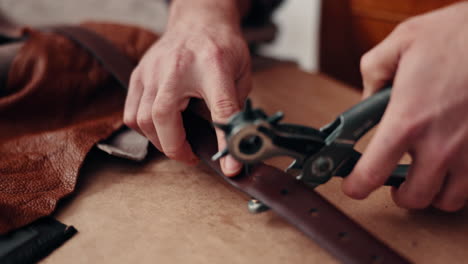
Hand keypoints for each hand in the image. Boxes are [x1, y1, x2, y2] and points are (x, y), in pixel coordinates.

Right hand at [124, 1, 251, 175]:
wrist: (198, 20)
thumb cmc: (221, 47)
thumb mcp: (242, 74)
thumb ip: (236, 107)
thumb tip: (236, 144)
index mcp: (213, 66)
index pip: (220, 109)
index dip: (225, 142)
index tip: (230, 166)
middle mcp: (177, 68)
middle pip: (164, 118)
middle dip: (176, 148)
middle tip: (191, 156)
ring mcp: (152, 70)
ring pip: (142, 119)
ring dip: (159, 140)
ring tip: (177, 142)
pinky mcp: (138, 75)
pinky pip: (130, 113)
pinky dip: (143, 129)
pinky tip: (160, 128)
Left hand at [343, 2, 467, 211]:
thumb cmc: (460, 33)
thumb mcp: (402, 41)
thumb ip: (374, 71)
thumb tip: (369, 95)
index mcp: (407, 119)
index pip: (372, 172)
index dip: (357, 187)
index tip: (354, 187)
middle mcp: (439, 143)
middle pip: (413, 197)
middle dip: (399, 194)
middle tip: (394, 182)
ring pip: (447, 200)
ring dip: (432, 193)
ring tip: (425, 177)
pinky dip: (460, 184)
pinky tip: (453, 166)